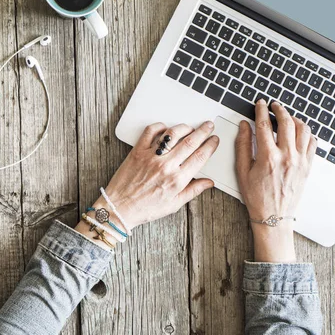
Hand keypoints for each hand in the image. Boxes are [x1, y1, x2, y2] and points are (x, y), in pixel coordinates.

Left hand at [76, 121, 219, 247]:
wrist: (120, 208)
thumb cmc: (145, 208)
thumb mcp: (174, 204)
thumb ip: (193, 191)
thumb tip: (208, 183)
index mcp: (177, 179)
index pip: (200, 157)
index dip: (210, 145)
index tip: (214, 140)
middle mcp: (165, 166)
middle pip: (190, 142)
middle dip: (202, 131)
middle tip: (208, 126)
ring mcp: (151, 157)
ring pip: (172, 134)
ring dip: (184, 127)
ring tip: (189, 127)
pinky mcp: (137, 151)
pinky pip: (150, 132)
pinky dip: (159, 126)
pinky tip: (165, 128)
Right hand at [235, 100, 315, 262]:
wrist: (273, 216)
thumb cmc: (256, 196)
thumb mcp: (242, 170)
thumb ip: (243, 145)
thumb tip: (244, 127)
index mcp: (268, 157)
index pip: (264, 125)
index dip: (261, 111)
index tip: (260, 104)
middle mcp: (287, 157)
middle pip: (286, 123)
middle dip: (279, 110)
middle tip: (274, 106)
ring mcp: (300, 161)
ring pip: (303, 130)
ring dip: (295, 119)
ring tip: (287, 117)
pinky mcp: (307, 167)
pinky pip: (312, 143)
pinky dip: (307, 133)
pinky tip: (300, 132)